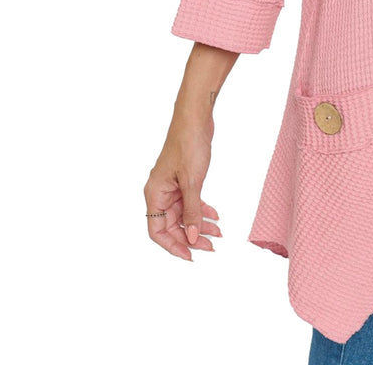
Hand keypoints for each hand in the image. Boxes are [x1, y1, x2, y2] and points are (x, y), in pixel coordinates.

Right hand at [144, 114, 221, 260]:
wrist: (196, 117)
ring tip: (217, 233)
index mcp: (155, 194)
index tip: (191, 256)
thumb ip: (192, 211)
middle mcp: (160, 193)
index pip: (157, 231)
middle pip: (172, 225)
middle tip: (211, 246)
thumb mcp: (192, 181)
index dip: (173, 246)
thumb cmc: (188, 144)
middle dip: (191, 237)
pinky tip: (215, 217)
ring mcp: (172, 186)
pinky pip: (190, 201)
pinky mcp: (183, 179)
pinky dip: (202, 210)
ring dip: (199, 225)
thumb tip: (192, 237)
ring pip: (183, 214)